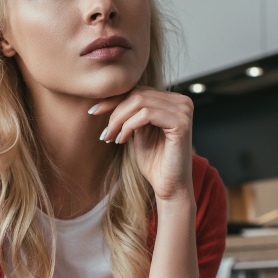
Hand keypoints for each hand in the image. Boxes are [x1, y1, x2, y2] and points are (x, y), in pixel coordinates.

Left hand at [90, 87, 193, 201]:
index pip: (138, 91)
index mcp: (173, 101)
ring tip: (110, 137)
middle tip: (104, 132)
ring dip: (118, 120)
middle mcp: (182, 101)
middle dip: (114, 112)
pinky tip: (122, 140)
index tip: (94, 112)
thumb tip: (107, 97)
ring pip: (139, 102)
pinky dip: (129, 126)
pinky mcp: (181, 123)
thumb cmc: (154, 162)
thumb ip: (131, 113)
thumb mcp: (138, 131)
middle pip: (138, 94)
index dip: (113, 100)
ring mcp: (184, 110)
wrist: (168, 186)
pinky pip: (146, 114)